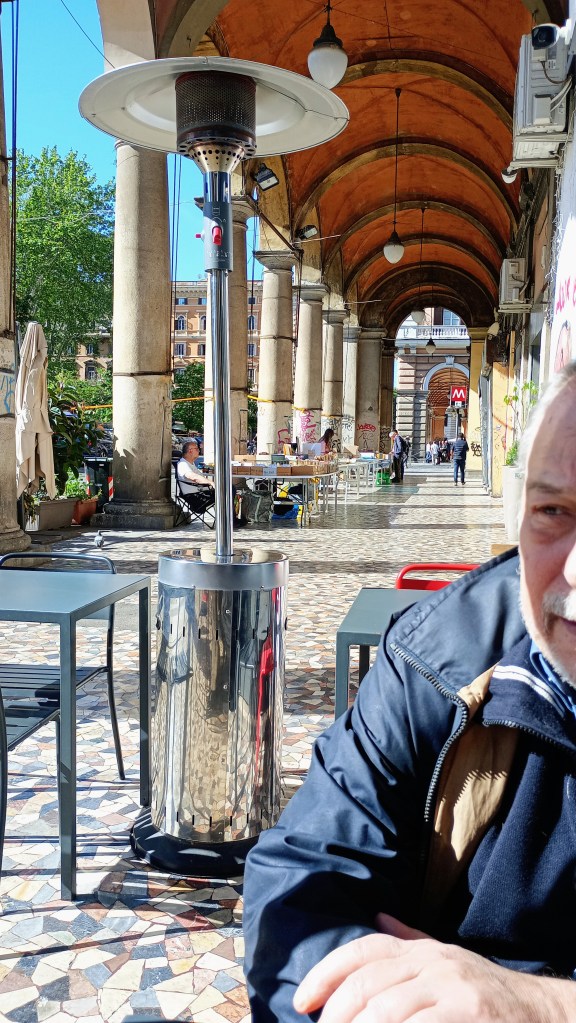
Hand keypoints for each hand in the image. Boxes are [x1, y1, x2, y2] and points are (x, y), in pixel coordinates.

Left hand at [293, 914, 573, 1022]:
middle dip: (337, 1011)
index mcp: (421, 950)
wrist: (538, 1010)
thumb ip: (409, 941)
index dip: (325, 973)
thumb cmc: (484, 991)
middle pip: (368, 982)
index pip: (362, 950)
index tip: (301, 1001)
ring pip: (387, 1009)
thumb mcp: (447, 958)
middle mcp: (432, 963)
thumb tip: (377, 918)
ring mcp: (451, 989)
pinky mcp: (467, 1014)